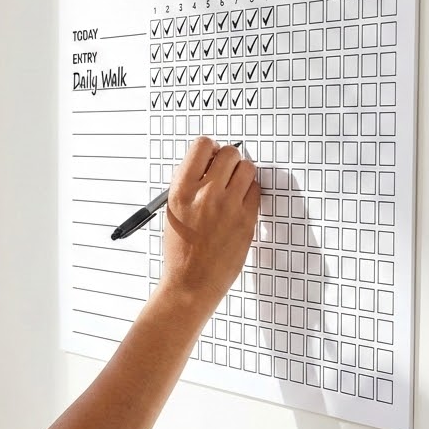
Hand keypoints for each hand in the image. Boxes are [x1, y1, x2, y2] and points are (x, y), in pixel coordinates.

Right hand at [160, 136, 258, 307]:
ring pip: (247, 168)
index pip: (202, 145)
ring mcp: (228, 206)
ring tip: (233, 190)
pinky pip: (255, 190)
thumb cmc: (180, 252)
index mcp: (181, 190)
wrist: (191, 282)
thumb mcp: (172, 212)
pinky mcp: (246, 219)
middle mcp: (205, 194)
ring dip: (242, 174)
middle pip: (229, 153)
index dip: (210, 149)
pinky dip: (249, 193)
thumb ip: (187, 186)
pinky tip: (238, 205)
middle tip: (224, 174)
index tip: (211, 157)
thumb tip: (204, 165)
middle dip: (228, 161)